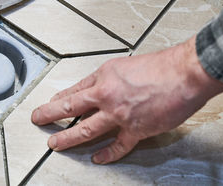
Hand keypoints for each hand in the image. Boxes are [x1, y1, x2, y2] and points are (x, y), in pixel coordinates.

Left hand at [31, 36, 222, 163]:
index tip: (50, 103)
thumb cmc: (161, 66)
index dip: (60, 98)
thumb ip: (111, 78)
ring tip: (55, 143)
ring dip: (67, 137)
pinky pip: (117, 146)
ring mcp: (119, 114)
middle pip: (71, 106)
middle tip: (38, 119)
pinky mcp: (136, 129)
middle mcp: (107, 95)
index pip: (76, 89)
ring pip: (86, 129)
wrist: (184, 73)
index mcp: (105, 76)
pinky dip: (107, 154)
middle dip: (49, 114)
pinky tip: (97, 158)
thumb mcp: (126, 64)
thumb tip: (101, 88)